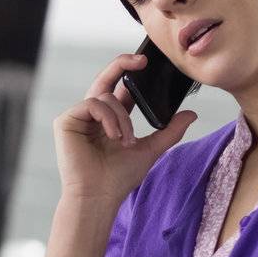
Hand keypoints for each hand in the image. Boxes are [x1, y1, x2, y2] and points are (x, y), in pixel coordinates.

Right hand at [54, 52, 196, 207]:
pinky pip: (92, 104)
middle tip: (142, 60)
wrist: (99, 196)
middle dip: (122, 64)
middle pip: (105, 79)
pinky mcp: (66, 121)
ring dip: (122, 118)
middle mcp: (92, 116)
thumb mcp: (151, 149)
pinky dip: (108, 118)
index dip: (130, 73)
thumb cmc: (118, 179)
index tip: (146, 62)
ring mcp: (77, 118)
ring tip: (126, 140)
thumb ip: (169, 131)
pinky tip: (114, 136)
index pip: (119, 89)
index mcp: (109, 120)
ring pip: (104, 96)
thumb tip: (191, 113)